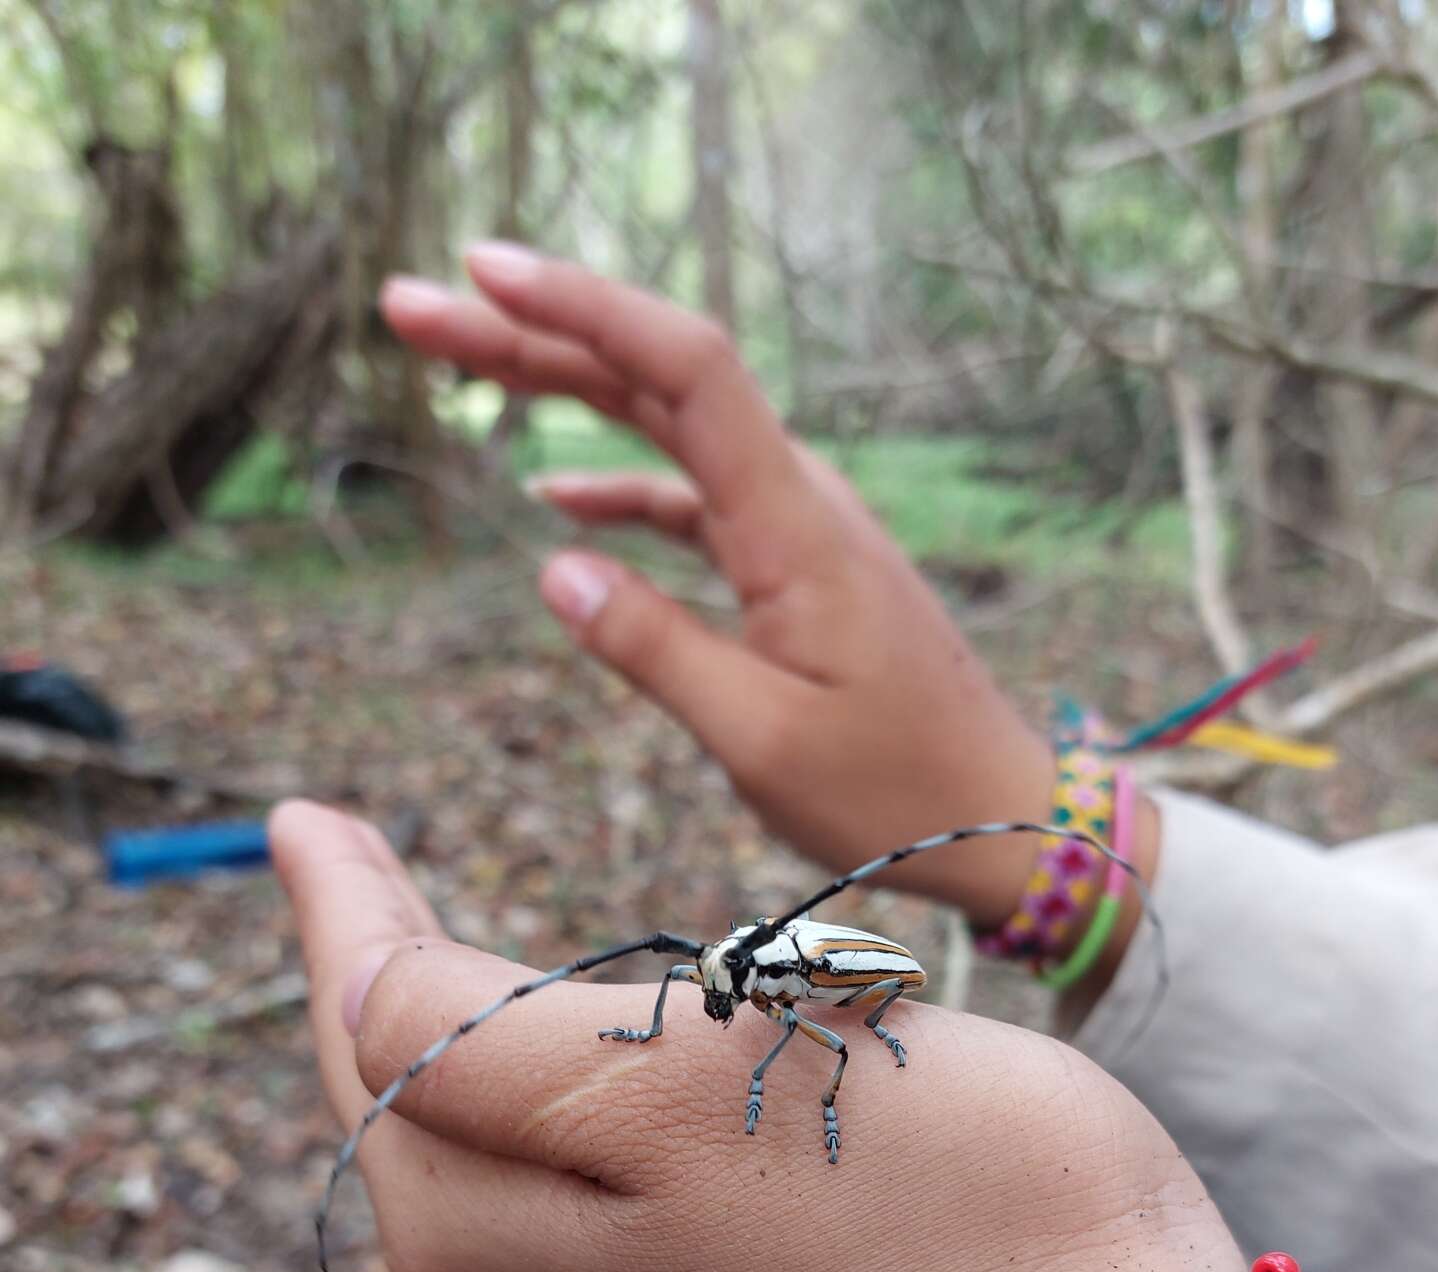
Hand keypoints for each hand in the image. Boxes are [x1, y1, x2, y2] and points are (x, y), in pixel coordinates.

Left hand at [271, 800, 1235, 1271]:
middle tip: (343, 857)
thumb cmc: (924, 1206)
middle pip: (399, 1087)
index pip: (370, 1016)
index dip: (345, 902)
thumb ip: (482, 1036)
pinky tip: (545, 1060)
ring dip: (454, 1026)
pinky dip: (538, 1094)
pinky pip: (555, 1180)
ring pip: (474, 1133)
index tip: (307, 815)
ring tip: (415, 935)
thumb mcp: (679, 1080)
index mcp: (472, 1219)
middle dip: (376, 964)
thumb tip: (359, 991)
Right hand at [382, 246, 1072, 933]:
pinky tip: (557, 500)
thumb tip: (554, 564)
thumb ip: (655, 649)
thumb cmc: (894, 792)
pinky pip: (695, 498)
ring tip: (458, 366)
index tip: (483, 271)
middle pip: (656, 379)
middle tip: (412, 307)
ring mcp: (800, 528)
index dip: (581, 308)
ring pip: (668, 431)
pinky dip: (623, 488)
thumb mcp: (759, 742)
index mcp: (794, 528)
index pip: (685, 371)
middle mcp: (798, 501)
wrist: (1001, 812)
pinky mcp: (797, 566)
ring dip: (563, 397)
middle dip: (532, 334)